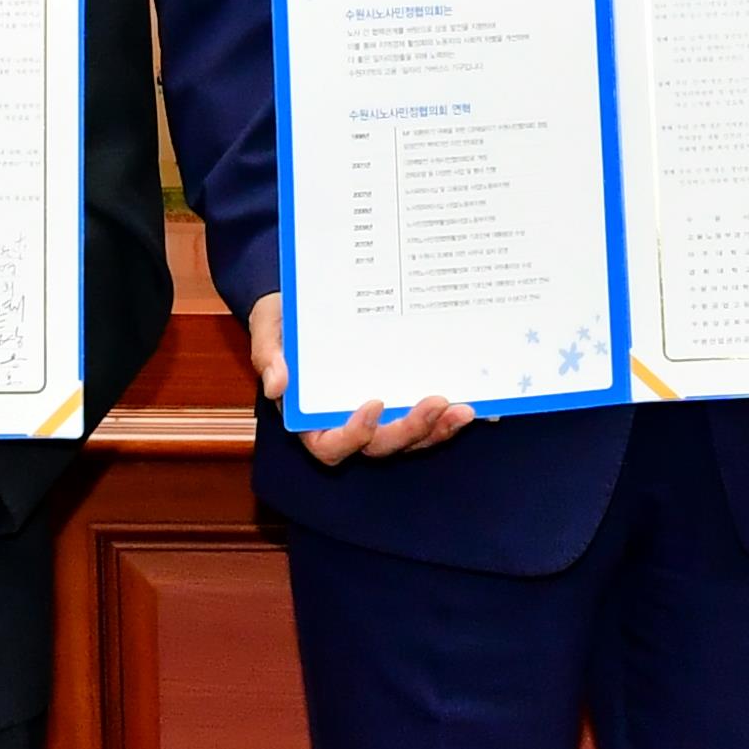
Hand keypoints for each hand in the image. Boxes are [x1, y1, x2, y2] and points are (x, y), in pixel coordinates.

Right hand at [249, 292, 473, 465]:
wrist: (307, 302)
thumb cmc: (284, 319)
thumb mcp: (269, 328)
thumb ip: (269, 355)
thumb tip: (276, 385)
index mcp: (310, 419)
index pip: (330, 446)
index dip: (354, 435)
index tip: (373, 403)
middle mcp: (348, 424)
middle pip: (379, 446)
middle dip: (410, 430)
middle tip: (437, 403)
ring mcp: (379, 414)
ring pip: (409, 437)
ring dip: (437, 429)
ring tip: (464, 408)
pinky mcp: (401, 398)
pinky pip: (427, 417)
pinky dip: (449, 416)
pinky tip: (478, 406)